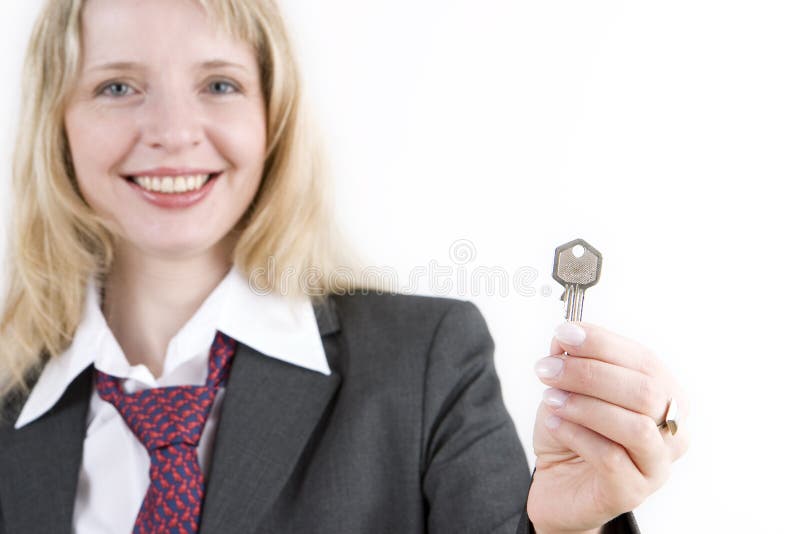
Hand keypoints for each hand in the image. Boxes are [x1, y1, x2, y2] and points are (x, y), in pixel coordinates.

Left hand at [526, 322, 690, 532]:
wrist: (558, 483)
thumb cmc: (574, 432)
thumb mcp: (570, 389)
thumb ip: (573, 361)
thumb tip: (567, 337)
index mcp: (666, 397)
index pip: (645, 361)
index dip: (604, 344)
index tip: (564, 333)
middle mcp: (673, 431)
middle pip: (646, 392)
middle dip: (590, 373)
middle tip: (547, 369)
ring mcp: (657, 465)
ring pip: (636, 427)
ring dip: (586, 405)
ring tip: (550, 398)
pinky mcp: (633, 492)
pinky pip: (612, 458)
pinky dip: (577, 434)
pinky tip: (554, 423)